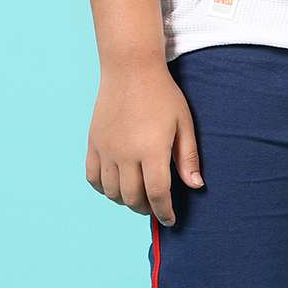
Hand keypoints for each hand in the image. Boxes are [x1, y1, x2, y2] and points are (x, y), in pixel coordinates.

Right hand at [85, 61, 201, 224]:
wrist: (130, 67)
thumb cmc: (162, 94)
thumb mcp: (184, 124)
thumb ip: (188, 157)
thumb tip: (195, 186)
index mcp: (152, 150)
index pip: (157, 194)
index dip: (164, 212)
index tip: (170, 219)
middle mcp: (126, 154)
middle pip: (133, 198)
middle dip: (147, 209)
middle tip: (155, 206)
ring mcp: (106, 149)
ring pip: (112, 192)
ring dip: (126, 200)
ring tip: (137, 195)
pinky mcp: (93, 143)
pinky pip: (93, 177)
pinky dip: (103, 188)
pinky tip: (116, 185)